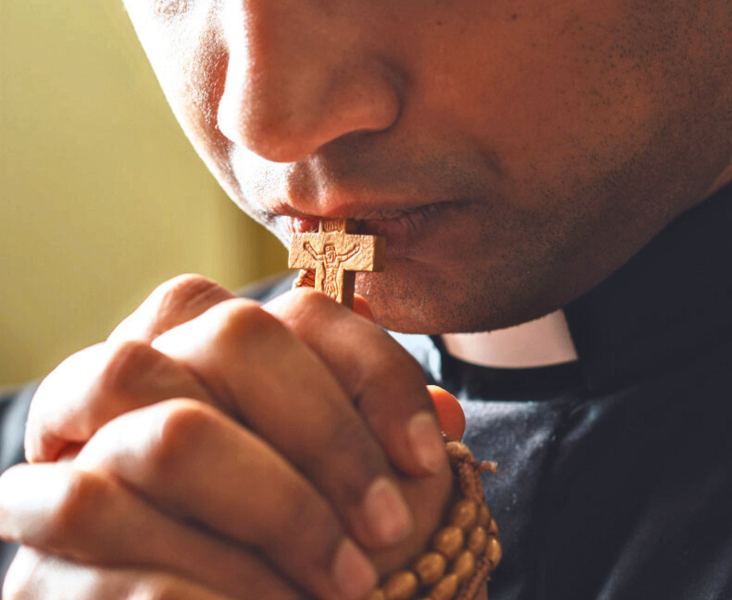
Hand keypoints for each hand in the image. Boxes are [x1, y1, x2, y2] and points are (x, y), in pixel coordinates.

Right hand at [1, 275, 459, 598]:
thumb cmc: (274, 554)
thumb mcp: (337, 492)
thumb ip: (374, 443)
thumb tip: (446, 416)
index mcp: (201, 344)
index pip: (299, 310)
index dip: (374, 375)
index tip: (426, 459)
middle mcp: (129, 376)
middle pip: (235, 339)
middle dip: (329, 440)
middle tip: (388, 531)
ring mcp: (71, 452)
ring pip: (174, 433)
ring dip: (282, 514)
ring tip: (348, 586)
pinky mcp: (38, 540)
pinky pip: (118, 529)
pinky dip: (221, 582)